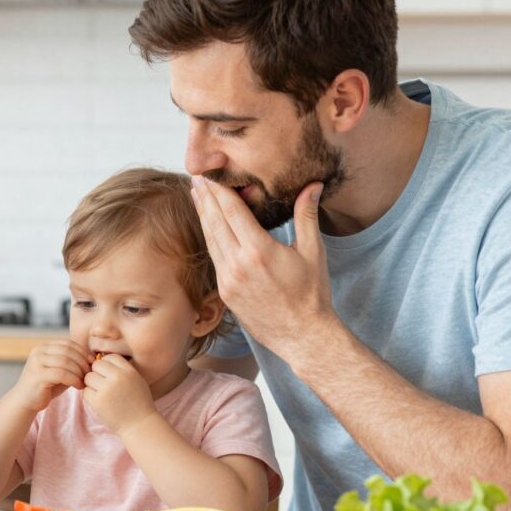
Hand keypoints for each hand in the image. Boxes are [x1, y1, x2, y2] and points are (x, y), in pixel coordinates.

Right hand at [11, 340, 90, 412]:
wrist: (25, 402)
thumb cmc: (46, 387)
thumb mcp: (59, 371)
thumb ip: (71, 363)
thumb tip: (92, 358)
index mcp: (43, 347)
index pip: (67, 343)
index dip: (82, 351)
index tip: (92, 362)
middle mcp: (38, 352)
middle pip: (68, 350)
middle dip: (82, 361)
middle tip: (90, 373)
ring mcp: (37, 362)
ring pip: (66, 361)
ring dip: (79, 371)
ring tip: (85, 381)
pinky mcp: (38, 375)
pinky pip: (62, 374)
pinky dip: (74, 379)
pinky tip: (79, 386)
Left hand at [81, 354, 156, 433]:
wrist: (140, 425)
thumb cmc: (138, 402)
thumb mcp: (136, 380)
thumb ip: (121, 370)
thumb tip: (100, 360)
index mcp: (129, 371)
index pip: (110, 357)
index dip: (107, 365)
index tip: (109, 375)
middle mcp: (118, 377)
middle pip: (97, 365)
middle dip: (97, 373)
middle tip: (102, 384)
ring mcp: (107, 389)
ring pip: (88, 377)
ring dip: (91, 384)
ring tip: (101, 393)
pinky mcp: (98, 401)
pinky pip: (86, 392)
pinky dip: (90, 396)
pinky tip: (99, 402)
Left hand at [191, 177, 334, 363]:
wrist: (302, 336)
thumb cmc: (311, 295)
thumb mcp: (313, 252)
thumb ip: (307, 215)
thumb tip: (314, 184)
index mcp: (258, 250)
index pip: (232, 211)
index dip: (219, 191)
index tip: (210, 175)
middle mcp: (238, 264)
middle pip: (215, 222)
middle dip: (205, 198)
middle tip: (197, 178)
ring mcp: (228, 280)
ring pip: (210, 239)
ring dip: (203, 216)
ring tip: (197, 196)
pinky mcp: (225, 292)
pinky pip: (214, 258)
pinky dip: (209, 237)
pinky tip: (208, 226)